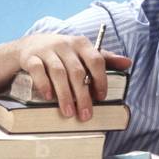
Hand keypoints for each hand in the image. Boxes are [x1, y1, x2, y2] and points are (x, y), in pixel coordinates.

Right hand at [15, 33, 131, 119]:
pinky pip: (38, 70)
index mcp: (81, 44)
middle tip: (85, 115)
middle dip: (82, 96)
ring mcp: (47, 50)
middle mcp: (65, 45)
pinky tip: (49, 97)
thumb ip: (105, 59)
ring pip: (58, 73)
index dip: (100, 80)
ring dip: (65, 95)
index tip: (101, 98)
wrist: (30, 46)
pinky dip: (44, 84)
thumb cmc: (63, 53)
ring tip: (68, 113)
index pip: (96, 60)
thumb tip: (128, 62)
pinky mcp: (30, 57)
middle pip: (77, 71)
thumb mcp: (82, 53)